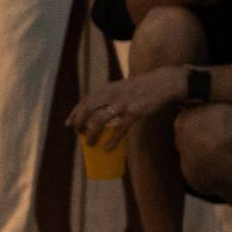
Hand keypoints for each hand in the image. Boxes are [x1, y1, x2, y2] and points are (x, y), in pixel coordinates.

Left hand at [67, 66, 193, 140]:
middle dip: (80, 123)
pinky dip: (112, 140)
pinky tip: (107, 148)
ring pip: (100, 120)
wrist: (163, 83)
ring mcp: (122, 103)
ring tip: (90, 144)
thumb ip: (110, 97)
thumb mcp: (121, 87)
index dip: (74, 113)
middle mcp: (111, 94)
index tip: (67, 124)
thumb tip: (100, 113)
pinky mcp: (135, 112)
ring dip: (92, 134)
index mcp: (107, 88)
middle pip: (87, 110)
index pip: (85, 101)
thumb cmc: (142, 87)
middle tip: (79, 134)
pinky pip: (120, 129)